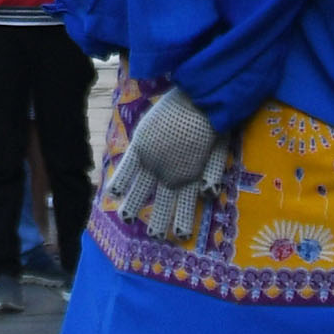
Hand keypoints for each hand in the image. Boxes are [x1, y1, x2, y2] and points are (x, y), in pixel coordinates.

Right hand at [101, 86, 230, 241]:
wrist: (197, 96)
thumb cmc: (212, 119)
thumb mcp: (220, 150)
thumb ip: (213, 172)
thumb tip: (207, 194)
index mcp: (192, 177)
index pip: (186, 205)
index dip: (183, 222)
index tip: (181, 236)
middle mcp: (170, 175)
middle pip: (162, 204)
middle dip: (157, 222)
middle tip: (154, 237)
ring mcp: (153, 162)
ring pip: (140, 191)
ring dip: (133, 207)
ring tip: (127, 219)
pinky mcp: (140, 147)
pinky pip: (126, 168)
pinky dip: (119, 181)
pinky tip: (113, 193)